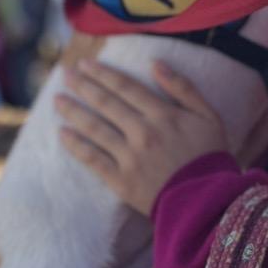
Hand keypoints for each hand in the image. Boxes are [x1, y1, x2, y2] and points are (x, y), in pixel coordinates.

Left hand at [56, 59, 230, 215]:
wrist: (208, 204)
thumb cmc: (210, 157)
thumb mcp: (208, 116)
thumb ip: (183, 88)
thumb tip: (156, 63)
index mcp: (163, 114)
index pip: (125, 87)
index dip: (103, 73)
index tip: (85, 64)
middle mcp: (143, 132)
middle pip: (106, 103)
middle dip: (82, 86)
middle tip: (64, 73)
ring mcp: (130, 157)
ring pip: (95, 128)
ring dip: (73, 111)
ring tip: (57, 99)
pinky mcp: (121, 181)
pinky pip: (93, 159)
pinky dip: (76, 146)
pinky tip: (62, 134)